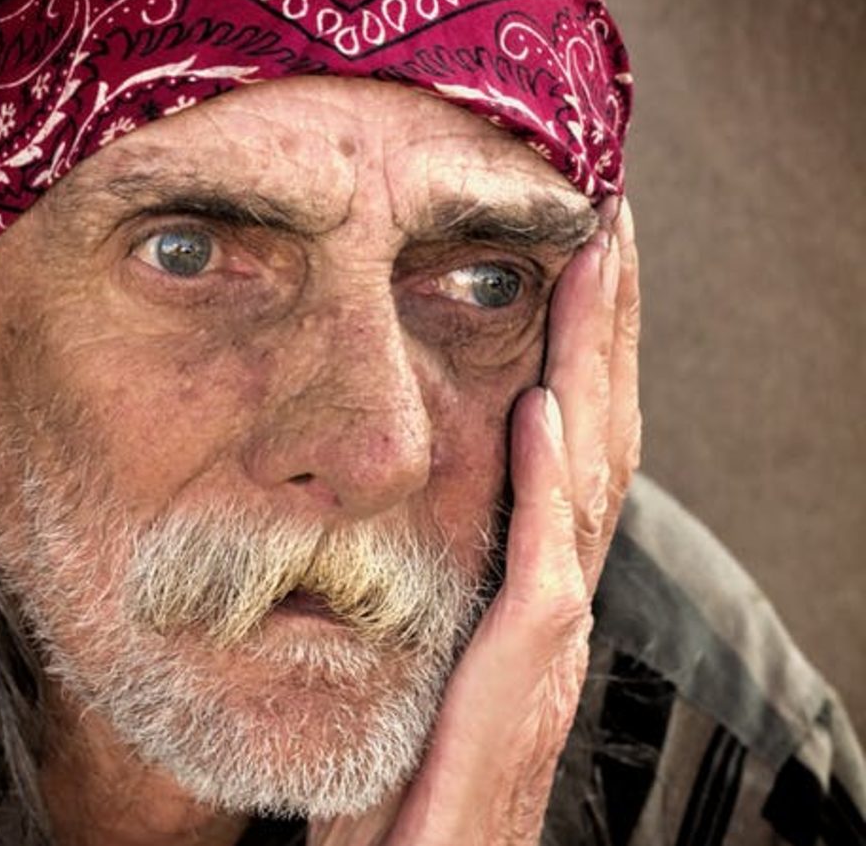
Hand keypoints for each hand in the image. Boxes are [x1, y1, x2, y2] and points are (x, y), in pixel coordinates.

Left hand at [308, 198, 641, 845]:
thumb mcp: (423, 657)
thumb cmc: (415, 776)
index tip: (578, 264)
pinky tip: (542, 409)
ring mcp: (543, 638)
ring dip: (591, 371)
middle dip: (604, 329)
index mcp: (531, 586)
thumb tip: (397, 506)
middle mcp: (554, 598)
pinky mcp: (516, 681)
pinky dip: (547, 486)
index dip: (583, 353)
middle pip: (596, 438)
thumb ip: (429, 577)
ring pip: (585, 480)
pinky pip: (541, 570)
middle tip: (606, 227)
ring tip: (592, 270)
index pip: (568, 446)